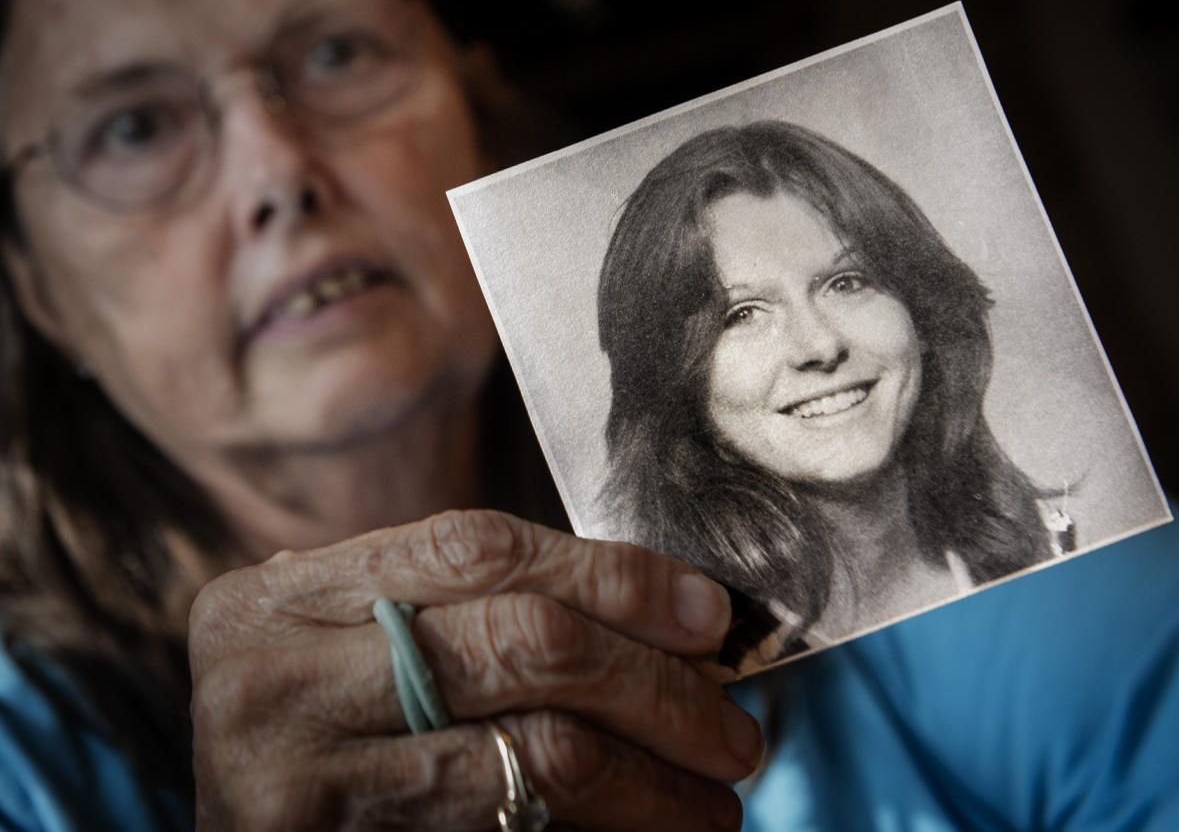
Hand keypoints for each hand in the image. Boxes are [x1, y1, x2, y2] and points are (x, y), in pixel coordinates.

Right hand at [188, 509, 761, 830]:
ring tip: (713, 798)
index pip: (480, 547)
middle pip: (521, 641)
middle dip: (655, 684)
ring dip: (654, 780)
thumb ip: (469, 618)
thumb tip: (670, 619)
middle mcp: (272, 676)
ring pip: (538, 754)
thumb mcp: (357, 653)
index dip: (611, 573)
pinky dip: (599, 829)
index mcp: (282, 596)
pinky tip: (647, 829)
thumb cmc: (316, 739)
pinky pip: (509, 829)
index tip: (705, 614)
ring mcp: (290, 780)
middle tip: (733, 730)